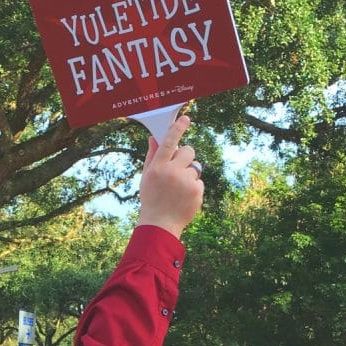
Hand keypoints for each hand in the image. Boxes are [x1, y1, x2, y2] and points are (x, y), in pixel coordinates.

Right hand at [136, 114, 204, 237]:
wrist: (160, 225)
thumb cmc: (151, 199)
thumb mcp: (146, 178)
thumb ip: (152, 157)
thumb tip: (154, 138)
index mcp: (158, 167)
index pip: (170, 142)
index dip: (178, 128)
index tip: (185, 119)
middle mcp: (172, 172)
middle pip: (189, 151)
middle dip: (186, 157)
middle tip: (179, 168)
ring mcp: (186, 182)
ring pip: (195, 168)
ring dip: (189, 175)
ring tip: (178, 190)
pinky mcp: (197, 191)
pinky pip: (199, 182)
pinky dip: (193, 188)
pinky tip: (183, 198)